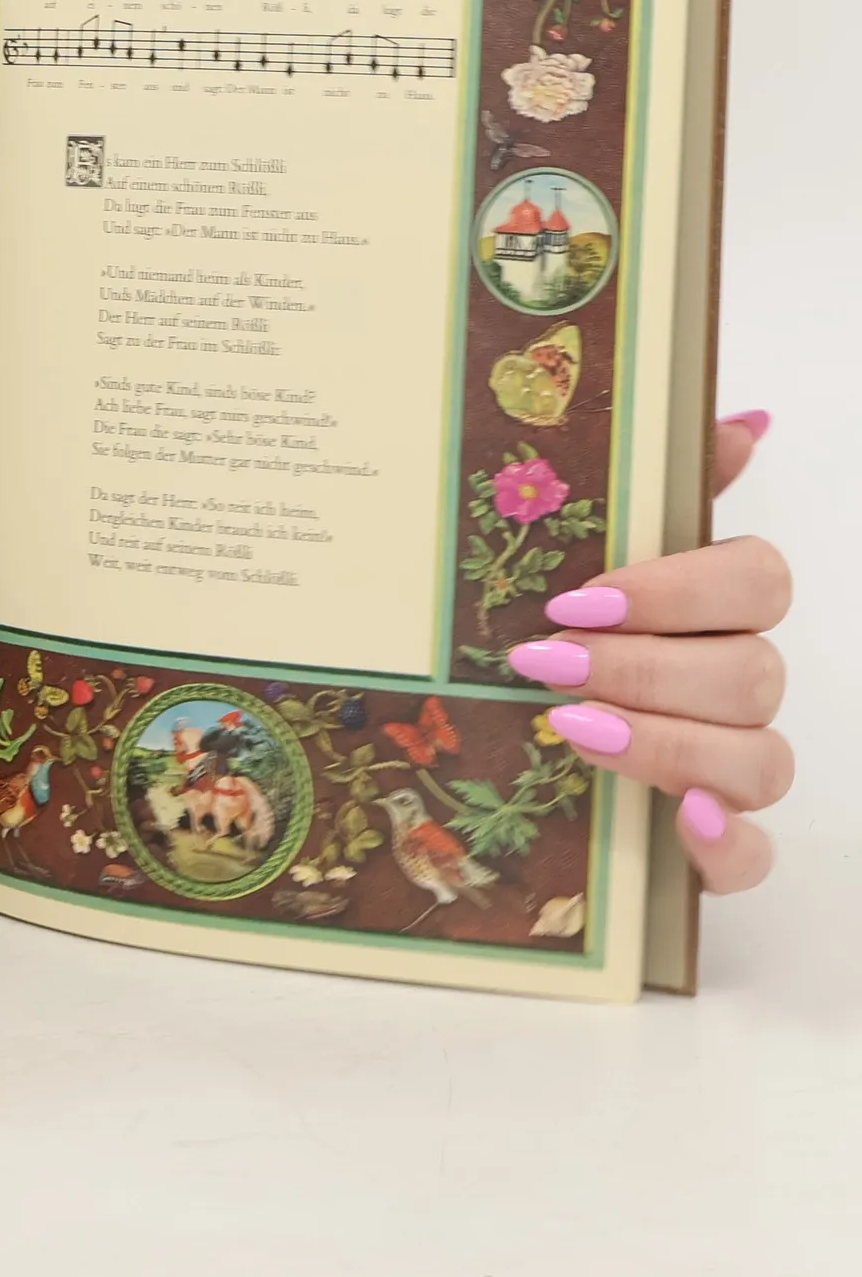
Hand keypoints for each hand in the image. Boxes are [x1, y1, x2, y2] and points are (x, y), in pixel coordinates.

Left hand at [507, 412, 788, 893]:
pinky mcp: (717, 847)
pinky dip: (727, 844)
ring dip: (664, 742)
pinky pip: (755, 857)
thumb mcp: (588, 550)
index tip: (576, 599)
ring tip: (568, 725)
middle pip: (751, 674)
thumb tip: (741, 420)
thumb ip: (663, 484)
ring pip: (759, 758)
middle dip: (645, 668)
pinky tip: (685, 821)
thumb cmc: (565, 629)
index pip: (759, 580)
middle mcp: (741, 685)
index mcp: (721, 608)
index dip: (676, 589)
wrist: (518, 733)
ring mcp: (737, 768)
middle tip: (545, 662)